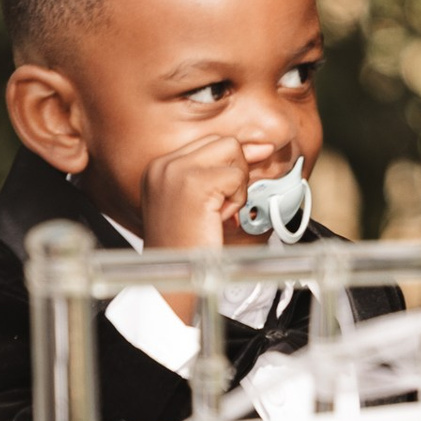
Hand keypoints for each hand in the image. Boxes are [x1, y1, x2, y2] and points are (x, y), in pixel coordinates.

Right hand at [139, 125, 287, 257]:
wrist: (173, 279)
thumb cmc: (187, 247)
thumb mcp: (200, 202)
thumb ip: (224, 171)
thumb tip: (262, 147)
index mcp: (159, 168)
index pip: (209, 142)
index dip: (231, 162)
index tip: (235, 185)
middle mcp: (164, 165)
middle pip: (224, 142)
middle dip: (235, 173)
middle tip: (221, 206)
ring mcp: (176, 172)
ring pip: (233, 151)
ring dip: (237, 186)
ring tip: (217, 212)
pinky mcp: (195, 184)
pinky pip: (237, 176)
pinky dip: (237, 200)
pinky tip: (219, 219)